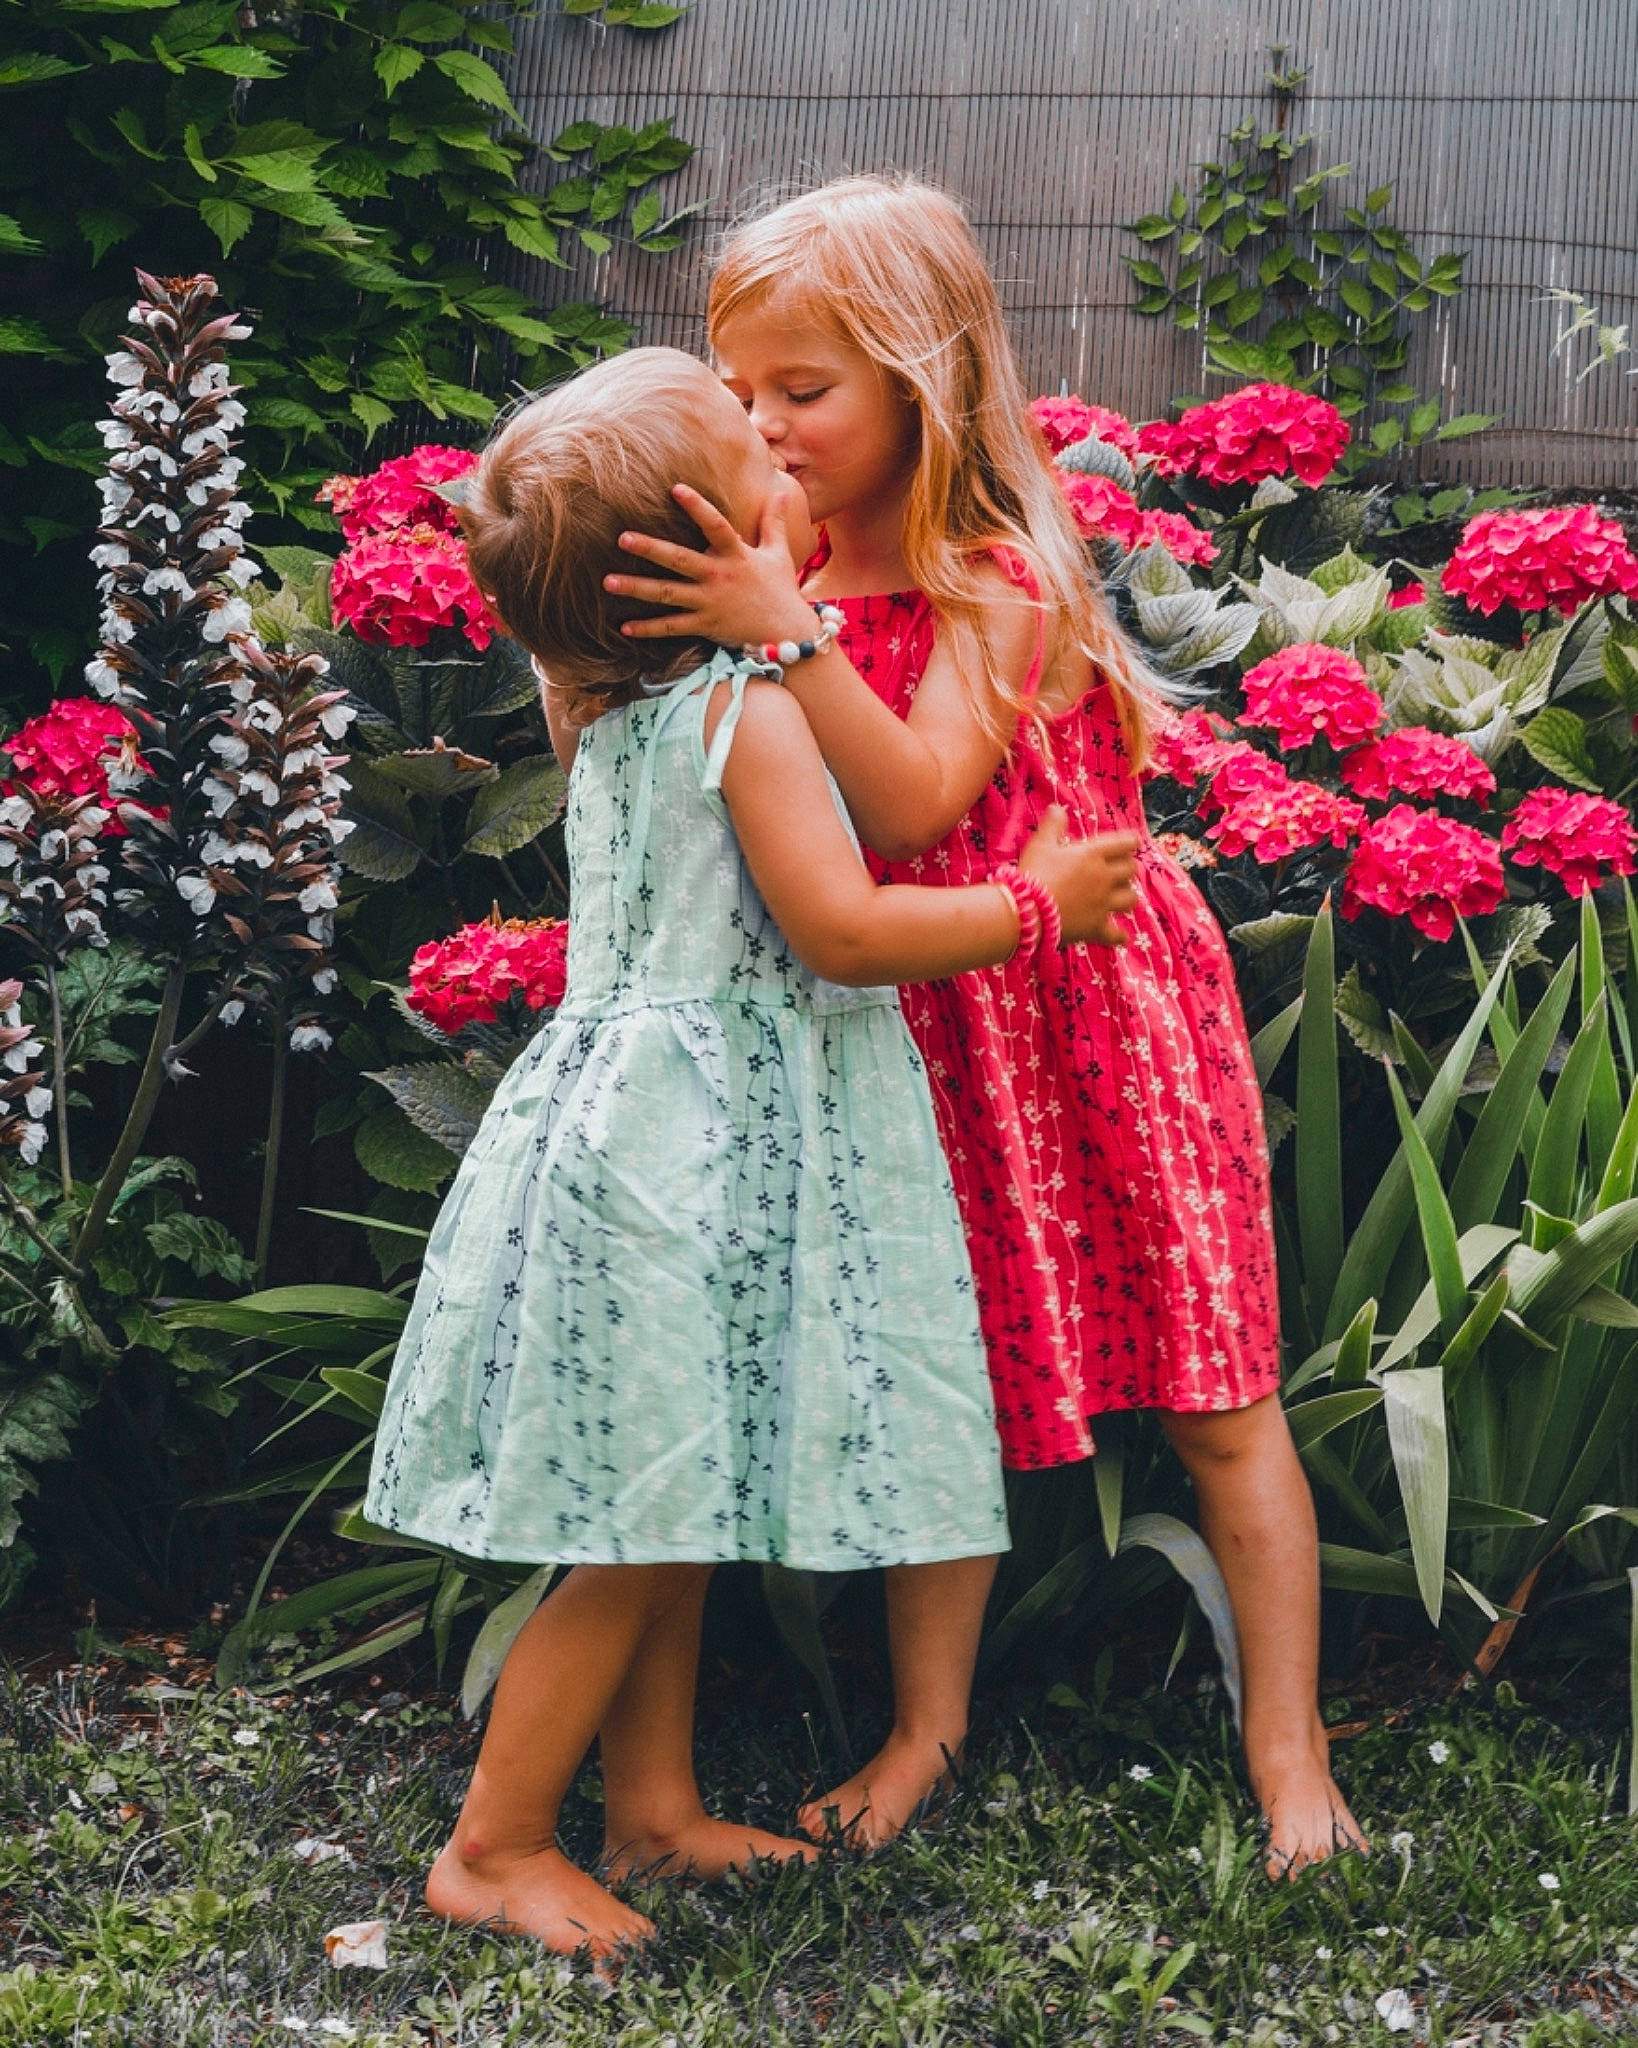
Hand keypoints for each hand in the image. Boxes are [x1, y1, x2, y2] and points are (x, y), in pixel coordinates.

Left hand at [603, 479, 815, 647]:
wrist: (788, 632)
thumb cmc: (781, 589)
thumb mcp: (779, 553)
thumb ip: (774, 522)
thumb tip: (780, 492)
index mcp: (736, 555)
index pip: (716, 525)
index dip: (697, 507)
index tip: (676, 489)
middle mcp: (719, 577)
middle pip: (679, 560)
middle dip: (650, 549)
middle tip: (622, 538)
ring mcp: (710, 603)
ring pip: (667, 594)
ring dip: (637, 588)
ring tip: (607, 582)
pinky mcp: (706, 626)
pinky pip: (672, 627)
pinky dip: (649, 629)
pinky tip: (624, 627)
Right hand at [1018, 809, 1138, 946]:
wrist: (1026, 911)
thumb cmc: (1033, 873)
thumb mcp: (1040, 843)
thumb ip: (1053, 825)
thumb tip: (1057, 807)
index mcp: (1094, 854)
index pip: (1126, 843)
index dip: (1130, 842)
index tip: (1129, 843)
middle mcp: (1104, 878)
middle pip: (1131, 870)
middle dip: (1126, 869)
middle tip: (1117, 870)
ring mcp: (1103, 904)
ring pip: (1131, 899)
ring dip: (1127, 896)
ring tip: (1118, 897)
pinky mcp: (1096, 928)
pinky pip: (1117, 934)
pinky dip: (1119, 935)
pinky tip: (1120, 935)